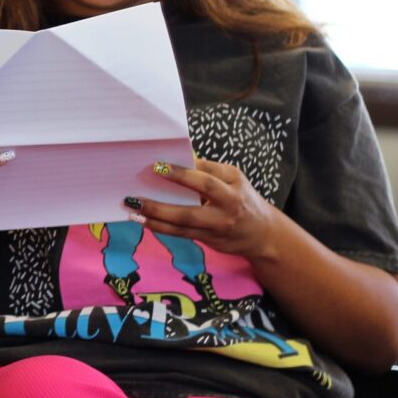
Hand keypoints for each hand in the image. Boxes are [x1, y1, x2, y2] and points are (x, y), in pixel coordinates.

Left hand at [130, 158, 280, 260]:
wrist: (263, 234)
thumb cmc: (242, 198)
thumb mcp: (233, 179)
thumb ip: (208, 170)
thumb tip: (178, 158)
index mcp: (233, 182)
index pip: (206, 174)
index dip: (182, 171)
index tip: (157, 165)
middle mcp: (229, 203)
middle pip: (198, 196)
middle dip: (171, 188)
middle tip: (141, 187)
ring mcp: (219, 224)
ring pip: (185, 219)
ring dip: (156, 214)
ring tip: (133, 207)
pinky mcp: (210, 239)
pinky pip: (182, 233)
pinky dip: (161, 227)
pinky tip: (143, 221)